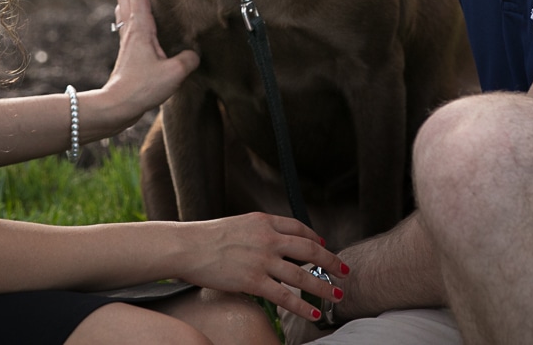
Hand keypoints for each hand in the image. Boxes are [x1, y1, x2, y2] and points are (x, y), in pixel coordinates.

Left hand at [92, 0, 198, 131]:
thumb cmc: (142, 88)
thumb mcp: (174, 73)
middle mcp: (130, 29)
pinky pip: (125, 20)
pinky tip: (136, 16)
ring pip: (122, 6)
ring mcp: (126, 39)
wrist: (118, 105)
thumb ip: (188, 59)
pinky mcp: (126, 50)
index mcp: (141, 28)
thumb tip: (194, 53)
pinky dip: (129, 8)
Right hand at [179, 213, 348, 319]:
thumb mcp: (239, 224)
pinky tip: (313, 312)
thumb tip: (273, 242)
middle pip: (309, 249)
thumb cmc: (208, 237)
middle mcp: (267, 238)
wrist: (188, 246)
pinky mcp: (253, 281)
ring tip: (336, 294)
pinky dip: (302, 306)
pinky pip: (284, 296)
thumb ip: (259, 231)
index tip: (324, 247)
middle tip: (344, 271)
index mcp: (263, 221)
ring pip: (301, 275)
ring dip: (323, 286)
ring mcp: (262, 260)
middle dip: (331, 262)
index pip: (298, 227)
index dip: (315, 238)